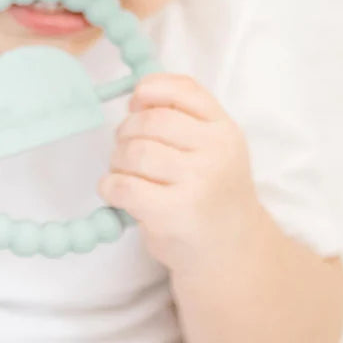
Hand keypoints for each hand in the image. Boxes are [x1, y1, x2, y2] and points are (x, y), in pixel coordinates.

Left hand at [98, 73, 263, 272]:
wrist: (232, 252)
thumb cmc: (211, 195)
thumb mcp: (213, 149)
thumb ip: (185, 118)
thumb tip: (136, 98)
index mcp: (225, 130)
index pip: (185, 89)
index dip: (150, 89)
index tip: (135, 103)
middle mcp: (216, 152)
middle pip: (151, 120)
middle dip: (126, 132)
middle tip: (126, 149)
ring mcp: (198, 183)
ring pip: (135, 152)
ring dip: (117, 161)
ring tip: (125, 174)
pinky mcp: (174, 214)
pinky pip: (124, 186)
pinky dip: (110, 187)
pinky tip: (116, 193)